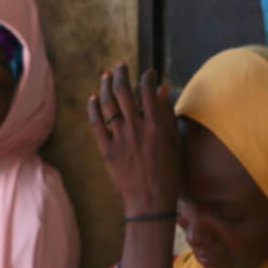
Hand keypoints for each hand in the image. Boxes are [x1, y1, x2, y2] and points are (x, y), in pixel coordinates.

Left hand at [88, 63, 180, 215]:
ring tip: (106, 76)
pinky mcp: (107, 150)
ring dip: (106, 86)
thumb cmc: (169, 173)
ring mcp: (120, 139)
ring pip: (108, 104)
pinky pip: (96, 124)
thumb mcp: (174, 142)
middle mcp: (137, 128)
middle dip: (122, 73)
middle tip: (121, 66)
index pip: (148, 90)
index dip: (146, 77)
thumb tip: (162, 89)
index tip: (147, 73)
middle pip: (124, 91)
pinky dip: (94, 109)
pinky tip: (93, 99)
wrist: (150, 201)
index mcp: (156, 125)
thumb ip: (167, 114)